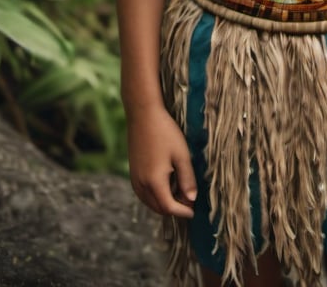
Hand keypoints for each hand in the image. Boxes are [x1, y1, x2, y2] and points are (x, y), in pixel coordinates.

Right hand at [126, 103, 196, 217]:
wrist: (143, 115)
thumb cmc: (165, 132)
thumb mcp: (181, 155)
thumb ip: (187, 179)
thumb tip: (192, 199)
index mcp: (154, 182)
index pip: (169, 208)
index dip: (182, 211)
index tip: (193, 211)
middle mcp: (141, 185)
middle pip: (158, 208)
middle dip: (174, 208)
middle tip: (189, 199)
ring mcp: (134, 179)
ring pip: (150, 202)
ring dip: (164, 202)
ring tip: (179, 190)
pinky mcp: (132, 173)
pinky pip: (143, 194)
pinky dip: (155, 195)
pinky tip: (166, 184)